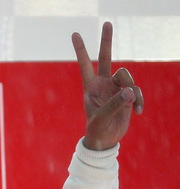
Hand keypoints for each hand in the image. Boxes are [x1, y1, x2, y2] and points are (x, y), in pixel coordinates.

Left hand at [73, 22, 143, 150]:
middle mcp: (103, 83)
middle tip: (107, 23)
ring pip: (127, 76)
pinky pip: (137, 91)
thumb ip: (114, 104)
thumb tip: (130, 91)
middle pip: (105, 57)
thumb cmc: (97, 129)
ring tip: (131, 106)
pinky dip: (139, 100)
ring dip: (131, 90)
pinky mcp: (127, 94)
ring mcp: (116, 87)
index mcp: (90, 87)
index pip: (85, 65)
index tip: (75, 34)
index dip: (81, 50)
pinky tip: (138, 112)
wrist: (106, 139)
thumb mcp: (101, 118)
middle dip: (106, 41)